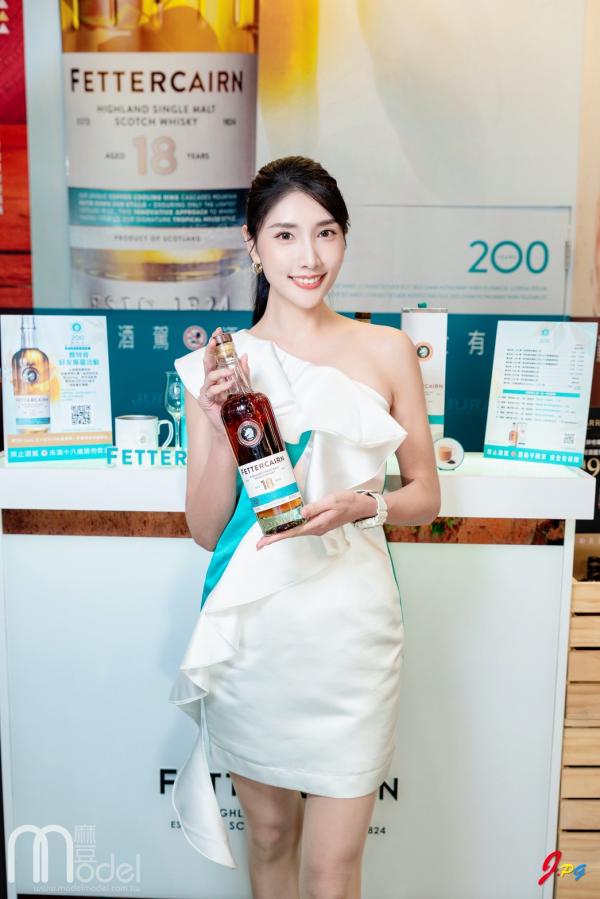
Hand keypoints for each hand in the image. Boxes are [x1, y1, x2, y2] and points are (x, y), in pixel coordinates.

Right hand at [197, 326, 250, 434]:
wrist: (231, 428)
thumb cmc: (235, 408)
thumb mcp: (243, 387)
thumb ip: (243, 372)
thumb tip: (244, 355)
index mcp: (218, 377)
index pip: (216, 357)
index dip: (216, 344)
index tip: (219, 331)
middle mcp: (210, 382)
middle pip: (207, 362)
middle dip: (210, 350)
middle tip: (215, 341)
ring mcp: (206, 391)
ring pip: (209, 375)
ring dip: (220, 372)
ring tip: (231, 373)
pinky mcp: (205, 401)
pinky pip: (210, 390)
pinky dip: (220, 387)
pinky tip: (228, 386)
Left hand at [256, 490, 377, 549]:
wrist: (362, 507)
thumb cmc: (348, 502)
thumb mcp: (331, 500)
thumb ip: (315, 507)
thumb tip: (300, 512)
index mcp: (317, 525)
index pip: (292, 532)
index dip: (277, 537)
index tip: (264, 542)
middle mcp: (315, 529)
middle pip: (291, 535)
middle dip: (274, 539)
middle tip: (259, 544)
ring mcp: (317, 527)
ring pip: (295, 532)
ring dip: (281, 534)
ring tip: (266, 536)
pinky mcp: (318, 523)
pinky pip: (300, 528)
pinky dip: (290, 529)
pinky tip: (284, 527)